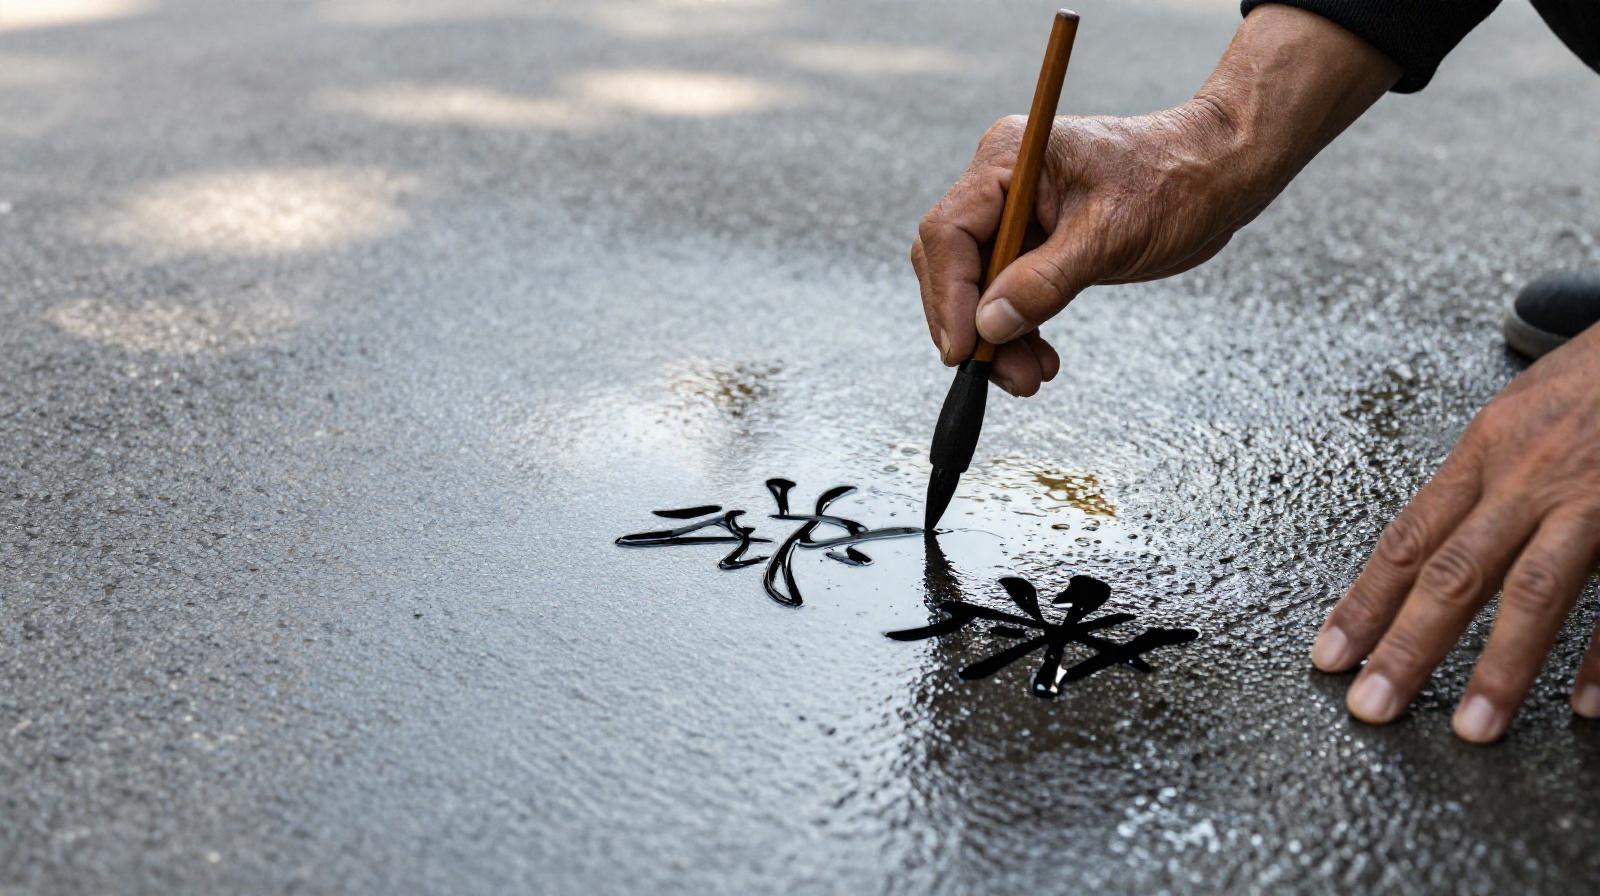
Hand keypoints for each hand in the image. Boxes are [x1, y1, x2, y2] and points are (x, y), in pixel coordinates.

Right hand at [910, 104, 1258, 395]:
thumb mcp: (1111, 236)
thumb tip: (990, 324)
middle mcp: (1002, 183)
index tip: (964, 349)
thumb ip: (1045, 281)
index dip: (950, 295)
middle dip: (970, 324)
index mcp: (1008, 159)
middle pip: (951, 262)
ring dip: (993, 338)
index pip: (949, 231)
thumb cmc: (1175, 182)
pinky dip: (1015, 331)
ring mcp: (1015, 214)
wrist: (1217, 175)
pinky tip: (1038, 359)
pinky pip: (1004, 294)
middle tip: (997, 373)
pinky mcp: (1034, 243)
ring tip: (1027, 378)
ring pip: (974, 287)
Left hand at [1314, 326, 1599, 741]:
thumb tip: (1431, 543)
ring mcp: (1595, 497)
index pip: (1407, 538)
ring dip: (1500, 666)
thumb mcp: (1523, 408)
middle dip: (1407, 645)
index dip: (1363, 602)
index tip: (1328, 656)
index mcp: (1487, 448)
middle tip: (1371, 707)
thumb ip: (1483, 475)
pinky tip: (1588, 705)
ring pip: (1536, 589)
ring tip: (1472, 728)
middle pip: (1453, 571)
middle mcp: (1530, 474)